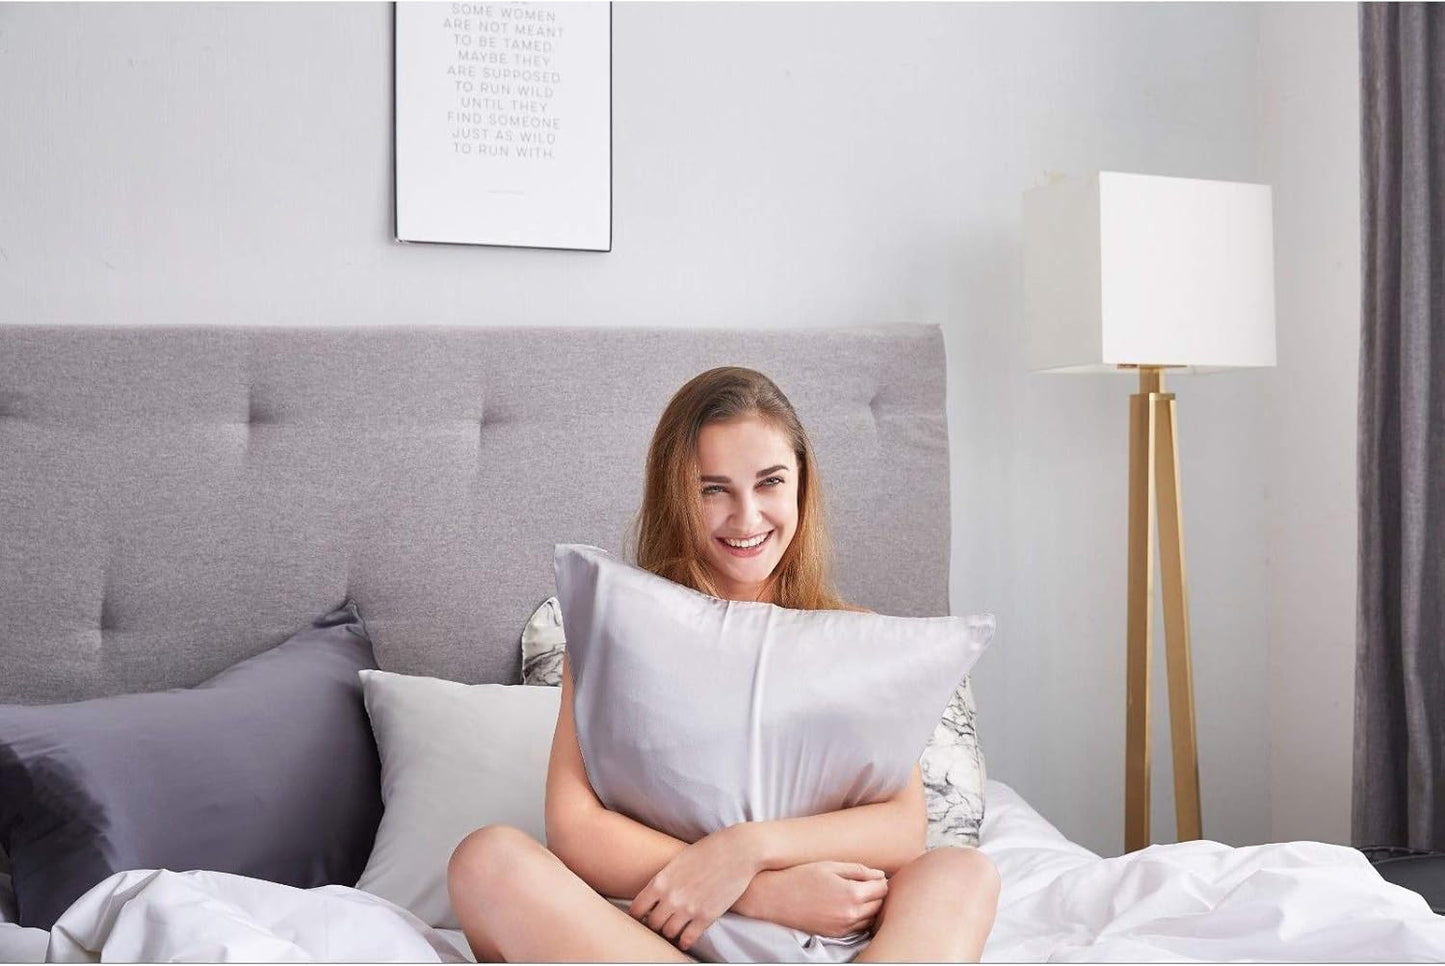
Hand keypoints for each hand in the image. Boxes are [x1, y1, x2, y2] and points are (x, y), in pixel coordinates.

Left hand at [628, 824, 763, 952]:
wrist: (739, 850)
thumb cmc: (709, 850)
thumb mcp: (679, 860)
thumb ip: (665, 879)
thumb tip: (653, 896)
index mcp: (661, 881)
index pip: (636, 909)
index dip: (638, 914)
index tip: (643, 914)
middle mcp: (671, 897)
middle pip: (652, 923)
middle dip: (655, 923)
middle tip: (660, 921)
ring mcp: (689, 909)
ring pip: (668, 932)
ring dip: (670, 931)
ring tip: (674, 927)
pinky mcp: (707, 917)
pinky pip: (688, 938)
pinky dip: (684, 940)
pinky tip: (686, 937)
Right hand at [738, 861, 888, 938]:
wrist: (775, 899)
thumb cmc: (801, 877)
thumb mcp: (830, 866)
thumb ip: (858, 870)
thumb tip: (880, 875)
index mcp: (851, 893)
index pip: (882, 888)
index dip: (880, 879)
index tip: (872, 874)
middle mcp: (850, 914)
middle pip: (879, 904)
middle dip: (876, 892)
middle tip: (865, 882)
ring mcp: (843, 926)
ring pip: (870, 918)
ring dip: (869, 906)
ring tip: (857, 893)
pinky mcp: (835, 934)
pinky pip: (858, 927)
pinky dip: (859, 917)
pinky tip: (848, 906)